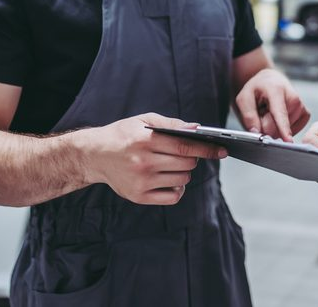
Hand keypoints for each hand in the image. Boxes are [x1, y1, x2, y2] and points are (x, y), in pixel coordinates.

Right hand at [79, 113, 225, 204]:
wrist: (95, 155)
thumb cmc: (123, 134)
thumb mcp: (144, 121)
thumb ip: (171, 124)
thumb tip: (197, 129)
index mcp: (145, 140)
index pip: (184, 146)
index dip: (206, 149)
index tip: (222, 150)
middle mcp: (143, 162)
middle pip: (186, 165)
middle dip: (193, 159)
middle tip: (187, 154)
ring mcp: (141, 181)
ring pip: (182, 180)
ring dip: (184, 173)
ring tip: (173, 165)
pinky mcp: (139, 196)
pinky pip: (173, 197)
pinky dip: (178, 189)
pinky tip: (170, 180)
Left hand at [234, 69, 309, 140]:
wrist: (271, 81)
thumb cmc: (258, 89)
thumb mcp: (244, 98)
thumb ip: (248, 115)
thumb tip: (257, 132)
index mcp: (277, 91)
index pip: (280, 114)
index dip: (283, 128)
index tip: (288, 140)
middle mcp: (293, 98)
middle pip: (278, 127)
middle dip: (266, 126)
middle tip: (262, 113)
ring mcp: (301, 107)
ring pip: (284, 131)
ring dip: (274, 127)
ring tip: (271, 112)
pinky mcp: (305, 114)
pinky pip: (292, 131)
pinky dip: (283, 129)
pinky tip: (279, 117)